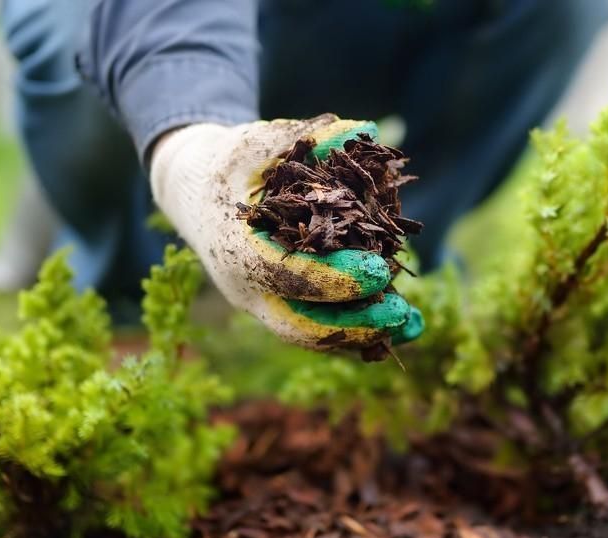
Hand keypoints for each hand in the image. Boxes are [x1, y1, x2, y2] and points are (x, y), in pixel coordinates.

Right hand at [150, 114, 423, 350]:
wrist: (193, 193)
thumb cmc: (230, 163)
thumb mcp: (260, 142)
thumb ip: (308, 137)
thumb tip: (363, 131)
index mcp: (235, 247)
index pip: (285, 274)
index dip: (334, 278)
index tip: (380, 271)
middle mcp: (245, 287)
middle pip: (300, 325)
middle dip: (353, 325)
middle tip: (402, 314)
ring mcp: (261, 304)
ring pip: (312, 335)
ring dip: (364, 335)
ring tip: (413, 327)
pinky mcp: (279, 307)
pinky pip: (319, 328)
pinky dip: (359, 331)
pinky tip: (403, 326)